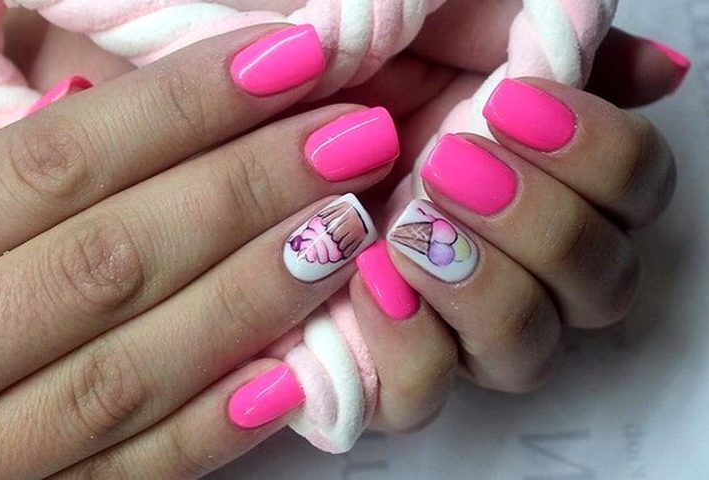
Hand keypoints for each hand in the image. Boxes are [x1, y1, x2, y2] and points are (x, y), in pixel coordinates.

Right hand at [0, 25, 399, 477]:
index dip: (184, 105)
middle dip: (246, 190)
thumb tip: (59, 45)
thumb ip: (16, 123)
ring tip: (351, 228)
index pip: (62, 161)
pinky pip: (128, 474)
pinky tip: (289, 378)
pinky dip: (207, 429)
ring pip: (129, 369)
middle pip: (115, 258)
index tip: (294, 57)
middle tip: (355, 137)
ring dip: (251, 296)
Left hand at [340, 0, 686, 430]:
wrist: (246, 104)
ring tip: (410, 223)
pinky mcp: (379, 363)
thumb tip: (655, 72)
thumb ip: (544, 41)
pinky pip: (424, 394)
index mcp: (539, 176)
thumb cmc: (341, 62)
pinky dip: (410, 343)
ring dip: (485, 286)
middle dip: (540, 223)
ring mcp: (448, 317)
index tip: (512, 103)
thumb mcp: (441, 23)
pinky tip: (371, 276)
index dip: (600, 155)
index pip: (635, 190)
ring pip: (526, 352)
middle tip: (451, 163)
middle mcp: (511, 257)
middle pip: (601, 284)